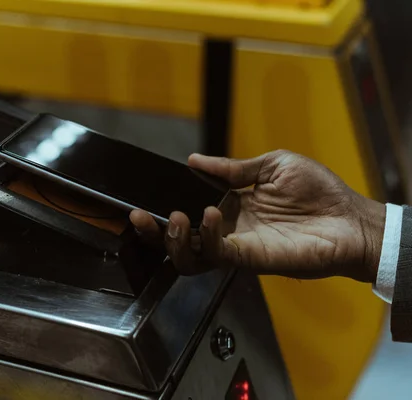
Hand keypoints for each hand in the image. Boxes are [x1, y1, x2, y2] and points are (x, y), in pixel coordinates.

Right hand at [130, 150, 385, 282]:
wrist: (349, 218)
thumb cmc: (318, 191)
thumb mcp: (271, 165)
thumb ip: (231, 168)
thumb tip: (195, 161)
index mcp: (230, 208)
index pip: (187, 213)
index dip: (162, 209)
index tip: (145, 198)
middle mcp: (227, 230)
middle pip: (178, 241)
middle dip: (153, 232)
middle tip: (138, 216)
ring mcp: (236, 247)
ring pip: (189, 256)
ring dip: (173, 239)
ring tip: (173, 217)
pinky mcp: (250, 259)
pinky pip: (217, 254)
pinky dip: (208, 235)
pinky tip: (212, 214)